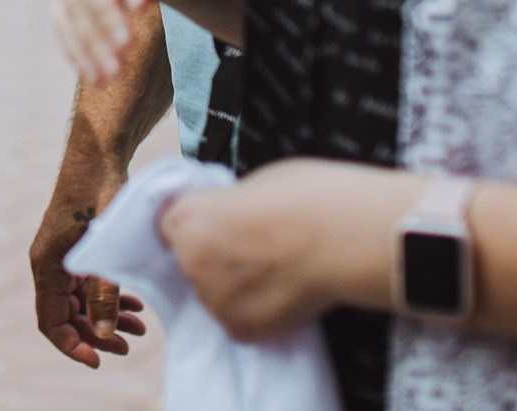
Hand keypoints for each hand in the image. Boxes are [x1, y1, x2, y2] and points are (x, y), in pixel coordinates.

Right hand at [31, 171, 146, 367]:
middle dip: (95, 334)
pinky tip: (134, 304)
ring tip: (139, 328)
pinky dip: (108, 299)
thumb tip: (102, 333)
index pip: (50, 321)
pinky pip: (87, 286)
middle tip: (128, 346)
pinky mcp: (75, 249)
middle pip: (66, 316)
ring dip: (106, 318)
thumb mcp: (105, 243)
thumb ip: (103, 291)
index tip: (98, 360)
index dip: (71, 345)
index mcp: (46, 264)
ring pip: (79, 303)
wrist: (97, 153)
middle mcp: (49, 264)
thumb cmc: (100, 192)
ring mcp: (61, 257)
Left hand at [161, 159, 408, 340]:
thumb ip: (224, 209)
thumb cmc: (304, 197)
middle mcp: (189, 262)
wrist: (344, 236)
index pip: (173, 225)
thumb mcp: (249, 186)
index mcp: (183, 219)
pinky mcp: (242, 329)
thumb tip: (227, 220)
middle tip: (257, 247)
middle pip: (192, 261)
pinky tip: (284, 292)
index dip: (201, 223)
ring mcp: (214, 300)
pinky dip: (258, 310)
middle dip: (217, 256)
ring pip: (216, 294)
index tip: (223, 224)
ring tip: (276, 270)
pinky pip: (240, 319)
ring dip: (236, 286)